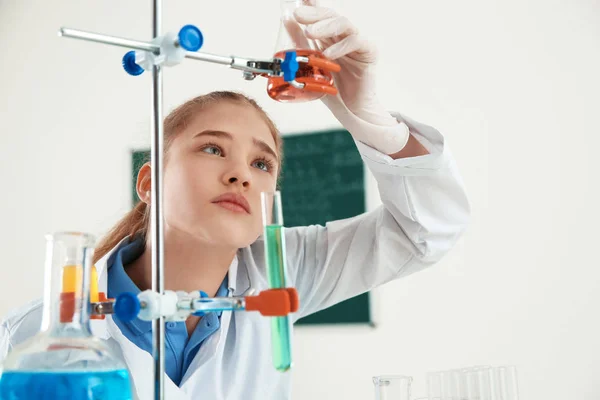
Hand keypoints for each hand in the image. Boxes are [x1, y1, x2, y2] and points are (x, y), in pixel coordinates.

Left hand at [293, 4, 410, 153]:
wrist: (351, 110)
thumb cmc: (333, 91)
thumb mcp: (309, 65)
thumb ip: (300, 43)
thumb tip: (286, 21)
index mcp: (330, 37)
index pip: (321, 15)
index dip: (312, 5)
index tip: (299, 1)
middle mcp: (344, 36)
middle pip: (330, 15)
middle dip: (314, 13)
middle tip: (299, 15)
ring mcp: (357, 42)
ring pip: (343, 24)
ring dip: (325, 26)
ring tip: (309, 32)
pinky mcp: (369, 52)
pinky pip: (356, 41)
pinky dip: (341, 46)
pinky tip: (328, 54)